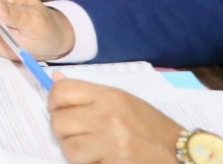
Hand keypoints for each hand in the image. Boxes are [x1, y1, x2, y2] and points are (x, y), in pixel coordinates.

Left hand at [50, 80, 181, 163]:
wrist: (180, 154)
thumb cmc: (151, 127)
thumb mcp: (123, 101)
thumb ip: (88, 93)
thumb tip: (55, 79)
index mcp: (109, 97)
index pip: (62, 92)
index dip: (54, 102)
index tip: (59, 110)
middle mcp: (108, 118)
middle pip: (59, 122)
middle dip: (63, 131)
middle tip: (76, 134)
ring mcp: (111, 144)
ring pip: (68, 147)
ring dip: (75, 151)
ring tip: (92, 150)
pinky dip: (88, 163)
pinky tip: (102, 159)